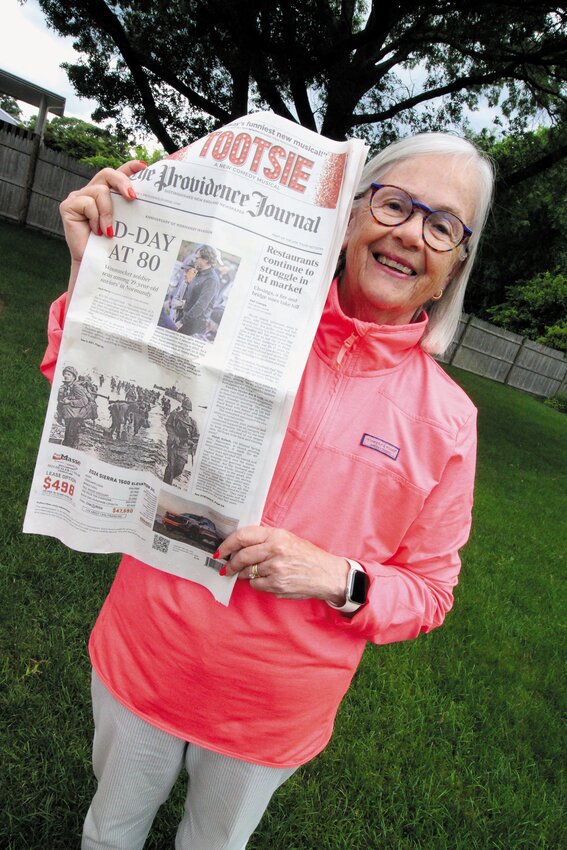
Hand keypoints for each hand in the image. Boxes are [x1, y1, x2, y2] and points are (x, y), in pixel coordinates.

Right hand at [59, 160, 146, 301]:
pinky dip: (96, 218)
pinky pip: (88, 203)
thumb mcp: (125, 224)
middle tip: (133, 197)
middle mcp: (91, 191)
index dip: (129, 167)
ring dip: (108, 212)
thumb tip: (154, 202)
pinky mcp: (68, 205)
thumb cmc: (110, 246)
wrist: (95, 264)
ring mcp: (78, 197)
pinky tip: (96, 231)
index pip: (118, 174)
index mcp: (106, 194)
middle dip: (122, 182)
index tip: (144, 166)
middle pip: (107, 174)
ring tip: (109, 231)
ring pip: (100, 191)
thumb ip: (130, 209)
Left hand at [217, 526, 349, 603]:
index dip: (227, 544)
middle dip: (230, 564)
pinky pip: (256, 585)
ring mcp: (276, 569)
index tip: (220, 551)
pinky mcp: (277, 585)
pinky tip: (266, 580)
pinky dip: (257, 583)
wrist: (328, 574)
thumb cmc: (308, 556)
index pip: (243, 536)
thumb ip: (265, 540)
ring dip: (244, 574)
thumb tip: (240, 547)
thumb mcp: (288, 539)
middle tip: (226, 568)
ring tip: (250, 573)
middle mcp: (275, 550)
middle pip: (241, 556)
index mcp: (277, 535)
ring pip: (247, 572)